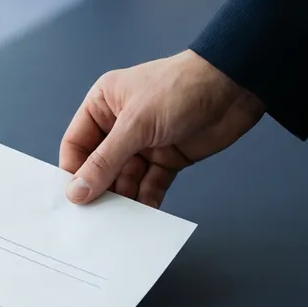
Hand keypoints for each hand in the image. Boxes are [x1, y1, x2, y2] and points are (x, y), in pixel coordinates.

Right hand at [59, 50, 264, 207]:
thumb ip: (105, 161)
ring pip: (125, 178)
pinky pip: (150, 184)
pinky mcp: (167, 158)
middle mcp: (120, 125)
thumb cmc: (180, 88)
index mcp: (103, 105)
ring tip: (120, 220)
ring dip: (124, 198)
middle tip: (96, 216)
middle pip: (100, 166)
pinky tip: (144, 215)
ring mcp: (144, 143)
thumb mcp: (135, 125)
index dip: (73, 172)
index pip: (76, 145)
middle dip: (100, 189)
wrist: (234, 87)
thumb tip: (76, 191)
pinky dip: (147, 199)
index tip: (73, 200)